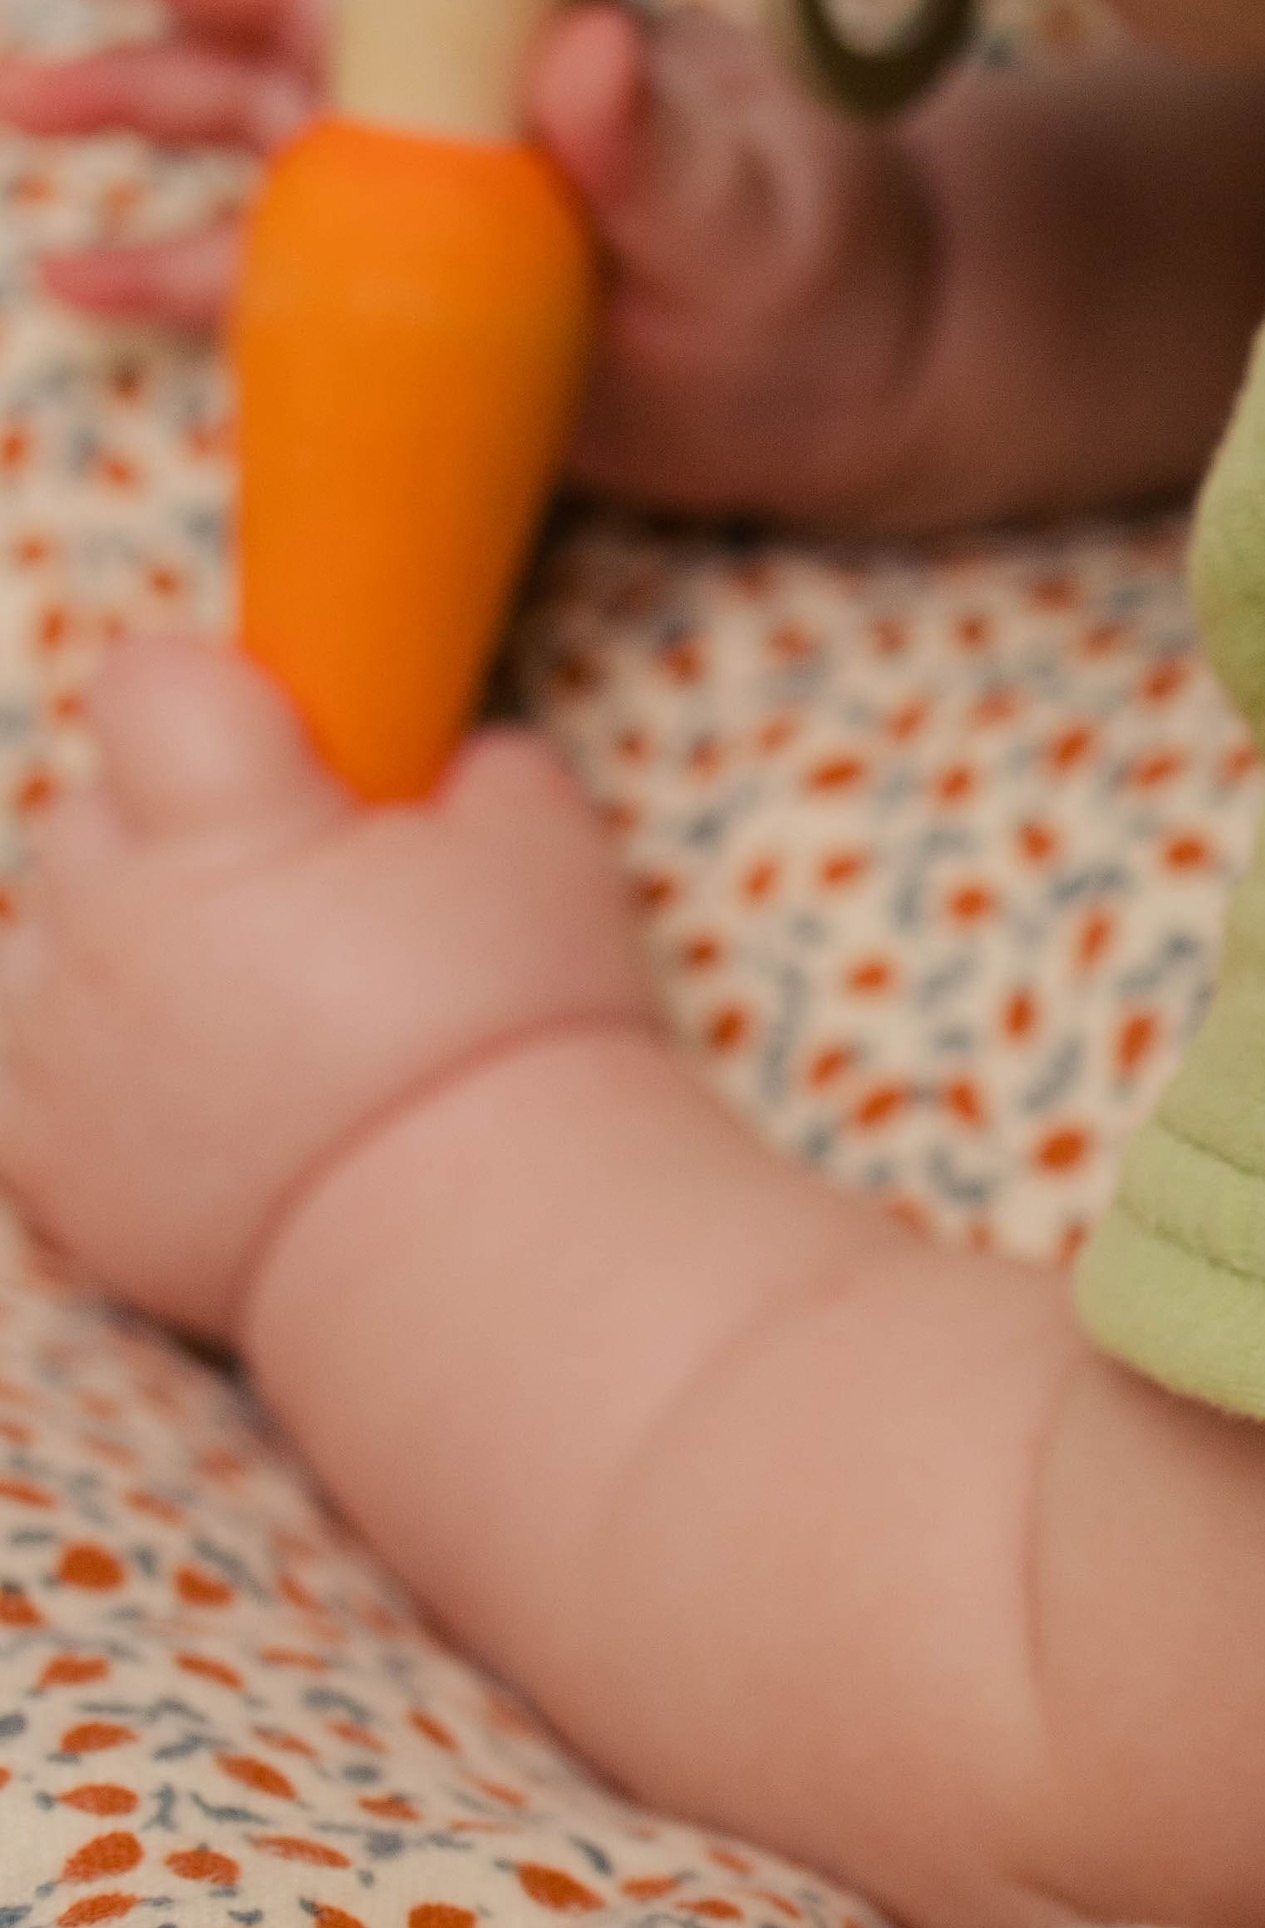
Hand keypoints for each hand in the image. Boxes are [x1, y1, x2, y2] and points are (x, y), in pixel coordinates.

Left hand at [0, 640, 659, 1347]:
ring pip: (41, 944)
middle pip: (90, 814)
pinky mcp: (44, 1163)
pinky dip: (85, 1074)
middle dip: (173, 837)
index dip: (216, 701)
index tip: (283, 750)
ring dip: (116, 956)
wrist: (475, 1247)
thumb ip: (487, 775)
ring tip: (232, 1012)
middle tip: (288, 901)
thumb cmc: (515, 1039)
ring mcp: (62, 1048)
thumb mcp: (549, 862)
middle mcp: (112, 924)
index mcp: (221, 827)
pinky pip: (24, 1074)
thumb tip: (462, 761)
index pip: (150, 681)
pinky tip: (182, 1096)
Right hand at [1, 0, 950, 527]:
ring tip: (24, 98)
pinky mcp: (403, 304)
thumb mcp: (748, 203)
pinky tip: (75, 279)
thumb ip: (661, 140)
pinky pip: (260, 288)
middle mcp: (451, 92)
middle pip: (283, 4)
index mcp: (527, 28)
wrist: (846, 385)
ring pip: (245, 127)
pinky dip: (168, 282)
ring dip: (134, 104)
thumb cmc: (810, 256)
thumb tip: (590, 45)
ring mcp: (416, 195)